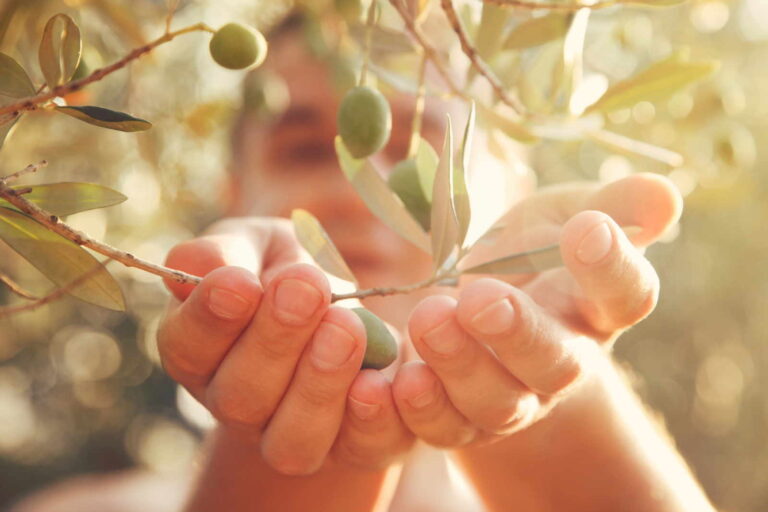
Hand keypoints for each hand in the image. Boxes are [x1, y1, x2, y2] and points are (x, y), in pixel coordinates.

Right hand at [157, 218, 411, 473]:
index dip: (209, 319)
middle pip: (239, 398)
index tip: (240, 282)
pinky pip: (362, 450)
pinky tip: (379, 380)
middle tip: (307, 287)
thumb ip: (228, 251)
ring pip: (291, 442)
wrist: (352, 309)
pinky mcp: (355, 448)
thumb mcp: (260, 246)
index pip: (186, 349)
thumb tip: (197, 264)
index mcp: (204, 353)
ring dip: (318, 384)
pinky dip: (373, 420)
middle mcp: (239, 407)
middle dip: (275, 341)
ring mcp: (293, 436)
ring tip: (346, 326)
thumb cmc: (291, 272)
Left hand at [390, 173, 681, 445]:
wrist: (484, 308)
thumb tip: (663, 191)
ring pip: (496, 403)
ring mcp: (512, 399)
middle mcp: (561, 362)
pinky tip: (393, 379)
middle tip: (481, 299)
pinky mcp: (459, 419)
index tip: (588, 228)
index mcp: (596, 307)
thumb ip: (608, 206)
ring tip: (428, 318)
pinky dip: (417, 410)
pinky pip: (441, 428)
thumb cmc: (530, 253)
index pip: (624, 295)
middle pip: (554, 364)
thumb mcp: (561, 214)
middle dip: (519, 333)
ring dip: (460, 366)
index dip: (611, 267)